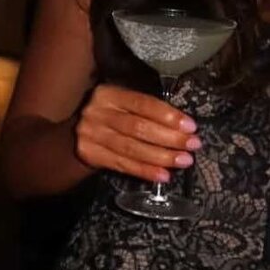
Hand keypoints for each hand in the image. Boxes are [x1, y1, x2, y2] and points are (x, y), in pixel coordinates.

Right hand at [75, 83, 200, 183]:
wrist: (77, 131)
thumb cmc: (110, 115)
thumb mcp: (122, 103)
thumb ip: (146, 110)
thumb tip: (183, 126)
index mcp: (108, 94)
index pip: (142, 104)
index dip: (168, 115)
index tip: (190, 126)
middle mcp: (97, 113)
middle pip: (137, 127)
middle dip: (169, 138)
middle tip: (193, 145)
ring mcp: (91, 134)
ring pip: (131, 148)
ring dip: (161, 157)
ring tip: (183, 161)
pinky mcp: (89, 154)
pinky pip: (122, 164)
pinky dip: (144, 171)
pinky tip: (162, 175)